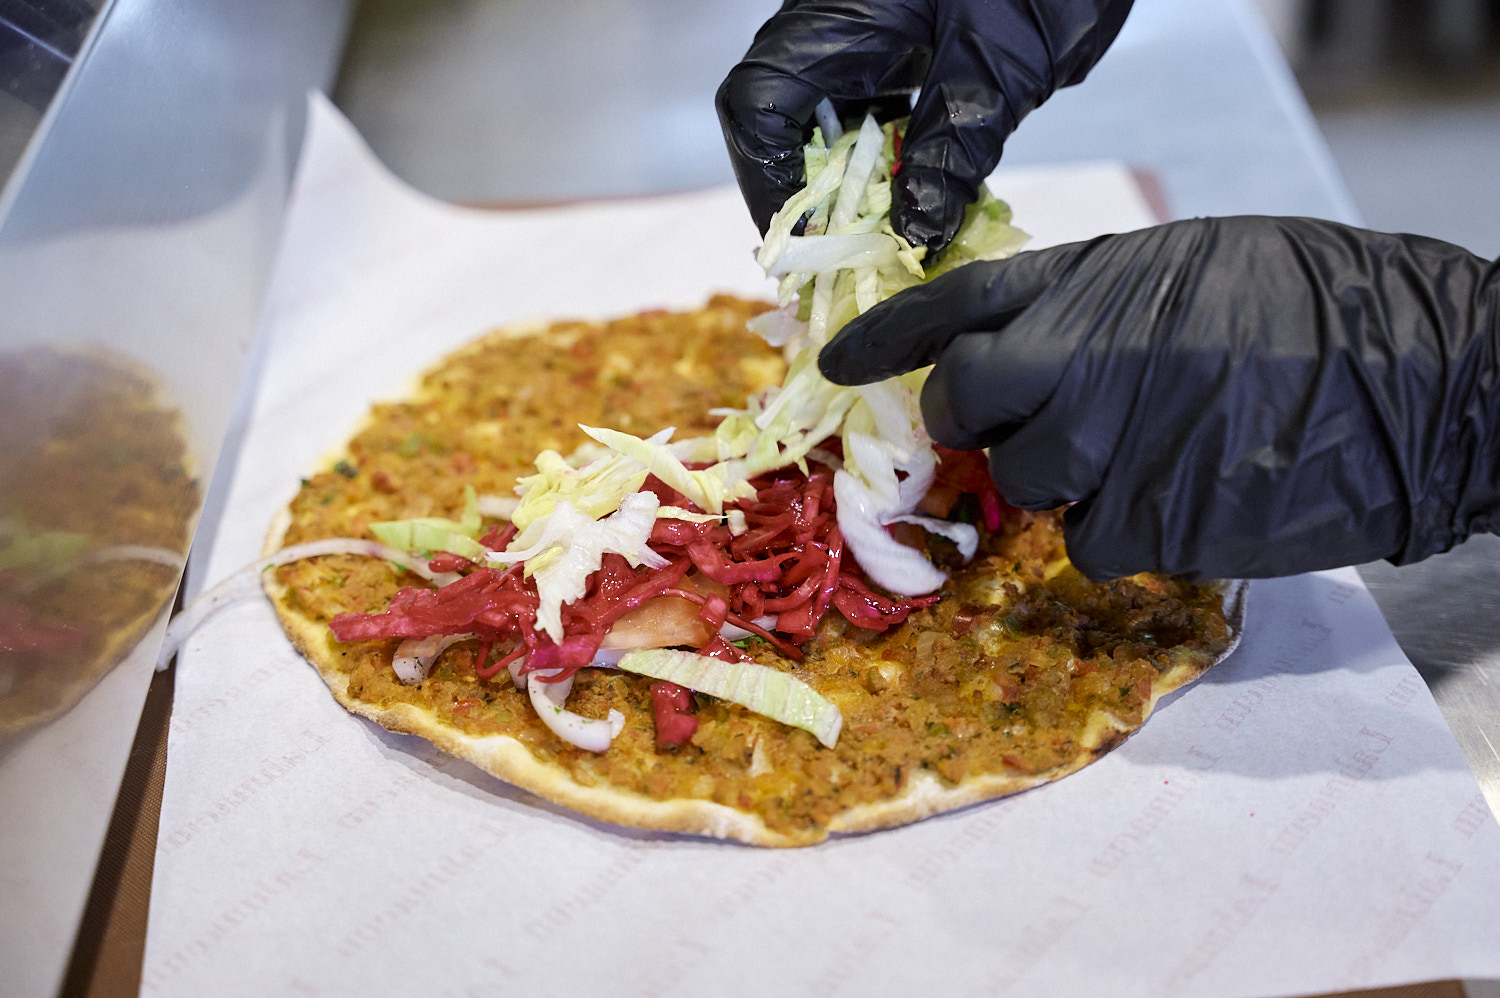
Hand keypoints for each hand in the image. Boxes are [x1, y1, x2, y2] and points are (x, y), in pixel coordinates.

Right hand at [716, 0, 1132, 252]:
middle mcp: (832, 17)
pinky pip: (872, 104)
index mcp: (836, 14)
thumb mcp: (998, 66)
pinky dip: (888, 154)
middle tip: (847, 254)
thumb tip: (915, 233)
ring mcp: (863, 24)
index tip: (810, 243)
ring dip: (850, 180)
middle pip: (780, 117)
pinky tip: (919, 191)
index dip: (771, 184)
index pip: (759, 105)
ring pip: (825, 115)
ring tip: (884, 236)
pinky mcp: (898, 35)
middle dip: (810, 193)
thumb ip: (951, 149)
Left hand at [818, 216, 1499, 579]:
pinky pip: (1089, 544)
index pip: (945, 308)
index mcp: (1084, 285)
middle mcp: (1072, 364)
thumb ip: (1084, 306)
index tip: (834, 362)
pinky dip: (1124, 528)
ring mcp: (1102, 449)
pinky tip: (1185, 492)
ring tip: (1153, 446)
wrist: (1424, 379)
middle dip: (976, 421)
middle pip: (959, 408)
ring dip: (1068, 477)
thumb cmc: (1315, 308)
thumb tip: (1016, 351)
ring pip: (1026, 486)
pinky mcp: (1144, 526)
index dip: (882, 337)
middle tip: (1028, 419)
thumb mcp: (1185, 268)